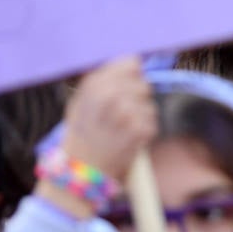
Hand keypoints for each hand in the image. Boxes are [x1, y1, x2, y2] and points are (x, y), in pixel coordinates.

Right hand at [60, 56, 157, 182]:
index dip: (131, 76)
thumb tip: (134, 60)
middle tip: (120, 116)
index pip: (132, 63)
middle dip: (136, 98)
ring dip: (140, 115)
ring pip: (149, 103)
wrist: (80, 171)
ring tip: (121, 129)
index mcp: (94, 84)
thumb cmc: (82, 134)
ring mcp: (126, 113)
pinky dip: (144, 130)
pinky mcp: (140, 130)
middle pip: (143, 84)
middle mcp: (110, 95)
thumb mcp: (81, 100)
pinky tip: (127, 139)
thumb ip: (104, 79)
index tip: (124, 88)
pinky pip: (152, 121)